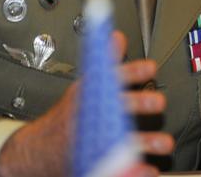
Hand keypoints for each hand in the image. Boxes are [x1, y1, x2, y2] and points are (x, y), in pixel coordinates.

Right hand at [0, 31, 173, 176]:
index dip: (129, 71)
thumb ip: (105, 64)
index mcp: (86, 96)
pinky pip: (115, 169)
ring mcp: (89, 142)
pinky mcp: (91, 165)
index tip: (150, 68)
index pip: (106, 78)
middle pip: (111, 107)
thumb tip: (117, 37)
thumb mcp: (84, 86)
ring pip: (118, 141)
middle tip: (158, 102)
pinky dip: (133, 171)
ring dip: (144, 141)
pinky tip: (149, 169)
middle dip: (137, 103)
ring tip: (164, 142)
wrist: (36, 152)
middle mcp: (87, 117)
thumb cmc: (66, 118)